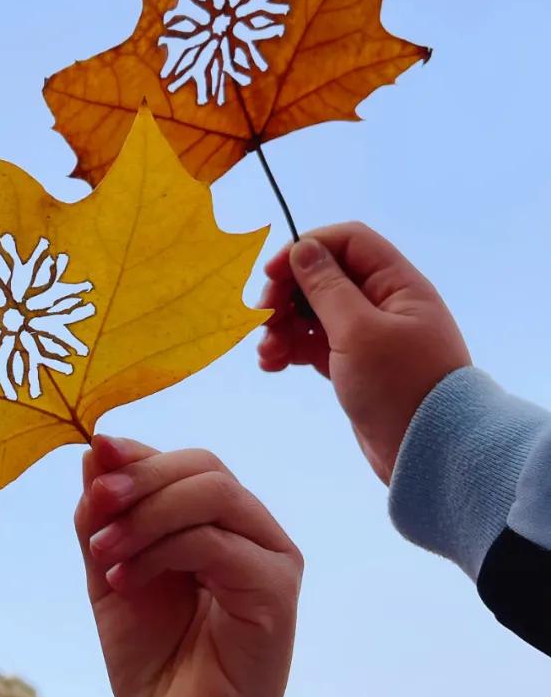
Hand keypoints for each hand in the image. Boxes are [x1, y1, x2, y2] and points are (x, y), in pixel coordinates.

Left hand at [75, 437, 300, 696]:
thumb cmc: (149, 658)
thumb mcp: (111, 571)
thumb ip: (105, 513)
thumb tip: (98, 444)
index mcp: (219, 523)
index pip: (186, 461)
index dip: (137, 457)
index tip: (92, 466)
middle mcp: (254, 533)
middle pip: (205, 466)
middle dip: (140, 479)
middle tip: (95, 510)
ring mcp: (272, 561)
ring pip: (214, 494)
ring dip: (146, 514)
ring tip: (104, 554)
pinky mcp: (277, 595)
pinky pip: (219, 543)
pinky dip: (162, 551)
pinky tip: (125, 581)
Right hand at [257, 223, 470, 482]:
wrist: (433, 454)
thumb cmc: (400, 385)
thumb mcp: (358, 331)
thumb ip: (327, 287)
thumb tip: (304, 248)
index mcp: (396, 284)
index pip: (346, 242)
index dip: (305, 250)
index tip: (271, 276)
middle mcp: (384, 303)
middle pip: (324, 277)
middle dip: (288, 294)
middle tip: (263, 319)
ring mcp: (369, 336)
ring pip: (314, 313)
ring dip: (283, 326)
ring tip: (267, 353)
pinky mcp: (356, 366)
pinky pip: (315, 345)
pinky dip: (292, 349)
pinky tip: (273, 364)